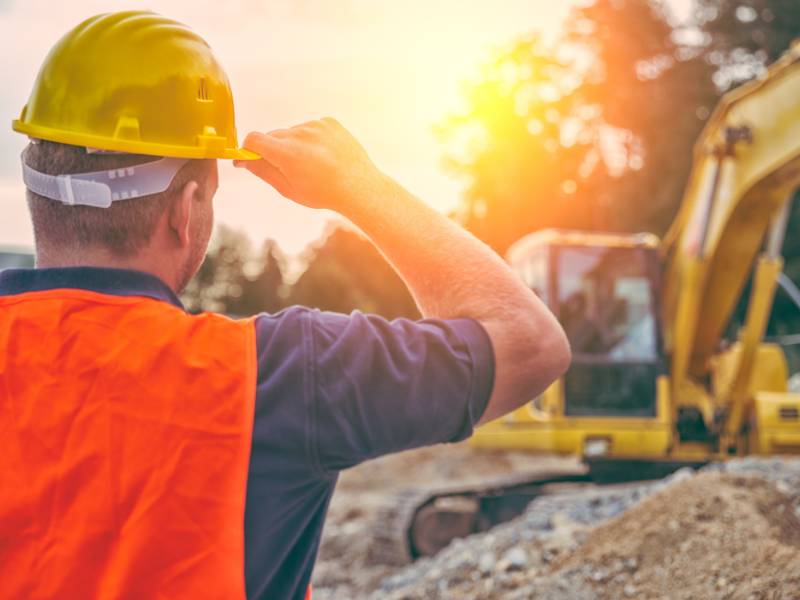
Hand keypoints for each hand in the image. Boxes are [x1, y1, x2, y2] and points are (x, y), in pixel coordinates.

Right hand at [236, 118, 388, 211]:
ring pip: (293, 132)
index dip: (249, 149)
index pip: (254, 139)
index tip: (250, 158)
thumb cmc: (324, 193)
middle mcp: (300, 134)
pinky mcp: (328, 122)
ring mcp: (316, 126)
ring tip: (312, 164)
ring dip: (294, 144)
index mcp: (287, 153)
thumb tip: (244, 161)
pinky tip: (323, 155)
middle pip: (273, 136)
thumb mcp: (289, 189)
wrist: (359, 187)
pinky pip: (310, 127)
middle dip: (273, 150)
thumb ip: (263, 172)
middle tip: (288, 168)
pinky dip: (311, 139)